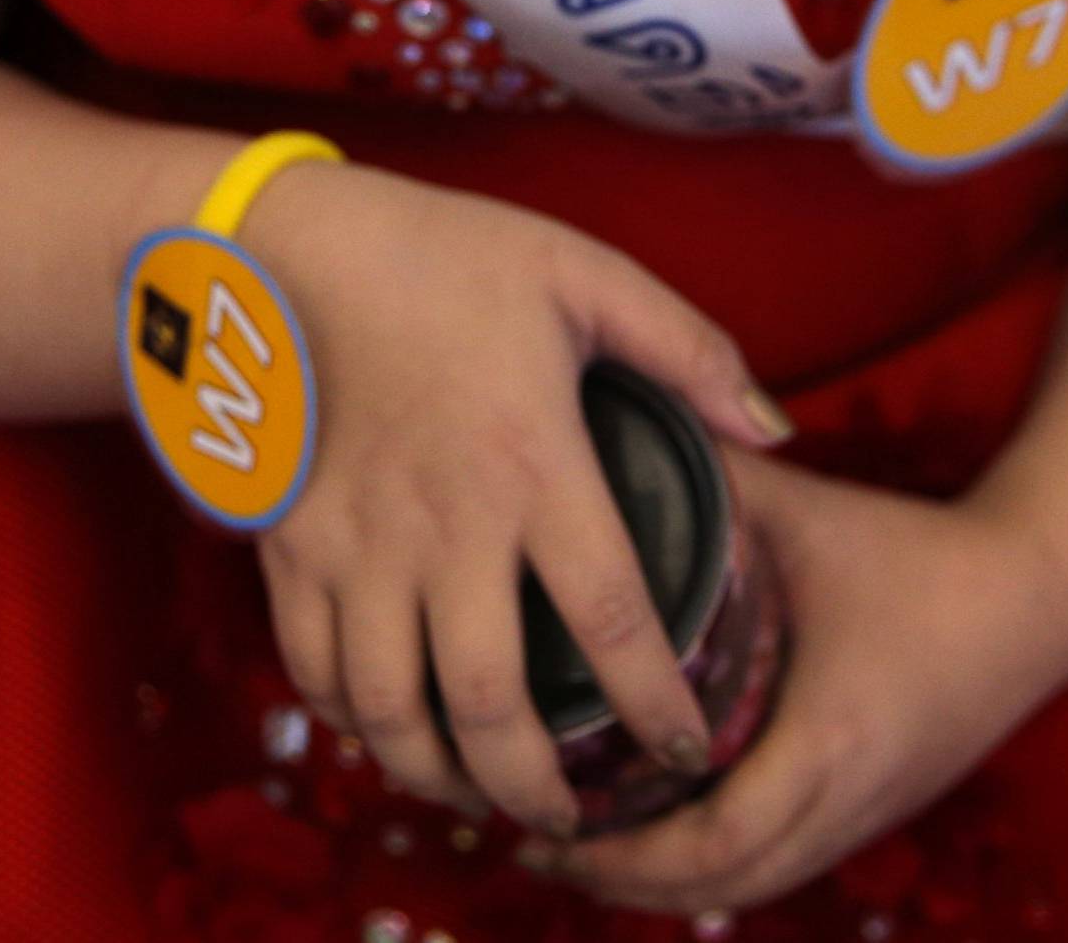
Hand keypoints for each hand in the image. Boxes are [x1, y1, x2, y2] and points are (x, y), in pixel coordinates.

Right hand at [236, 158, 795, 837]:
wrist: (290, 247)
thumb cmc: (449, 253)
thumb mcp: (584, 275)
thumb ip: (688, 351)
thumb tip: (776, 428)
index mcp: (532, 464)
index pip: (612, 620)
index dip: (657, 704)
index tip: (688, 750)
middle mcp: (445, 527)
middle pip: (491, 705)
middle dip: (539, 788)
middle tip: (576, 821)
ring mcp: (358, 546)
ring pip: (392, 711)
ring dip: (441, 775)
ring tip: (482, 797)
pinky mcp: (292, 547)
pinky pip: (316, 668)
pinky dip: (353, 721)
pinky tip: (390, 729)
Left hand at [515, 445, 1067, 919]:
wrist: (1039, 594)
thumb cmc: (918, 553)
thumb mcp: (808, 512)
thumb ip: (718, 480)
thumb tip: (624, 436)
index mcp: (825, 740)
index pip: (712, 842)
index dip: (624, 854)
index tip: (549, 828)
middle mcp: (846, 800)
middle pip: (721, 887)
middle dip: (625, 881)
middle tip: (541, 845)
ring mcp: (867, 815)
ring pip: (753, 887)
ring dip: (669, 884)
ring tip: (587, 849)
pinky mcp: (880, 808)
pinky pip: (784, 865)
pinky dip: (718, 868)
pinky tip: (670, 834)